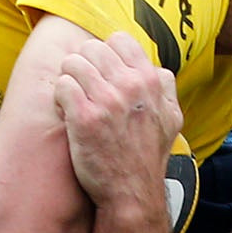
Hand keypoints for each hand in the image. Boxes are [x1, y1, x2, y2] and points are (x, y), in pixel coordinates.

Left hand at [51, 32, 182, 209]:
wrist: (131, 192)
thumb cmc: (148, 156)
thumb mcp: (172, 117)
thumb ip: (164, 87)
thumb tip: (155, 69)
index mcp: (150, 81)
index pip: (119, 40)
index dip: (106, 53)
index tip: (102, 71)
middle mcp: (130, 86)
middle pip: (92, 48)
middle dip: (84, 64)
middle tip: (83, 85)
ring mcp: (107, 101)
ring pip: (73, 63)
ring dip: (69, 78)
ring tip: (73, 97)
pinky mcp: (84, 118)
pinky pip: (62, 86)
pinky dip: (60, 96)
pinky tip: (67, 111)